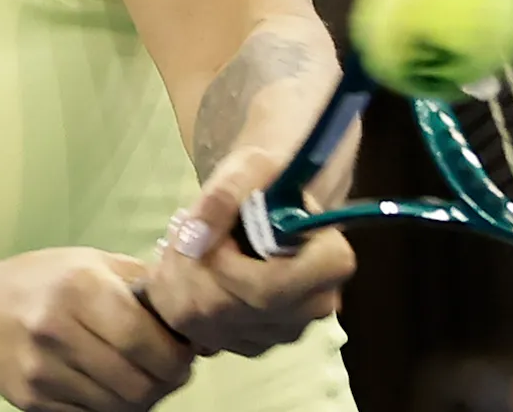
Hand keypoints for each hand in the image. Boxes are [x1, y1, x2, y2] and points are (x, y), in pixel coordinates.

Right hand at [0, 248, 194, 411]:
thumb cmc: (45, 281)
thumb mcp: (93, 264)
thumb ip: (147, 288)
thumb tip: (203, 331)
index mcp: (80, 287)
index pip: (149, 342)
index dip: (178, 356)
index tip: (183, 352)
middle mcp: (57, 329)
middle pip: (139, 383)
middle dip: (165, 381)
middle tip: (166, 368)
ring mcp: (42, 370)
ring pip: (120, 407)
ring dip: (142, 397)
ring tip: (138, 374)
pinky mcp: (32, 401)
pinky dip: (111, 407)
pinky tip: (108, 384)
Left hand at [140, 146, 354, 356]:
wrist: (257, 208)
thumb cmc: (261, 183)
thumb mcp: (248, 167)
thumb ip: (226, 192)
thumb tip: (199, 234)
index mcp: (329, 258)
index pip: (282, 285)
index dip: (236, 267)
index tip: (217, 237)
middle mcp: (314, 305)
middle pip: (244, 307)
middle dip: (200, 271)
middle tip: (186, 234)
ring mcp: (282, 331)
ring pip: (217, 324)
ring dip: (184, 283)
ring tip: (185, 248)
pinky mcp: (253, 345)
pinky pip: (204, 335)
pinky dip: (183, 302)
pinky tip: (188, 272)